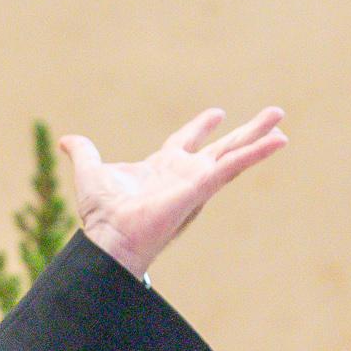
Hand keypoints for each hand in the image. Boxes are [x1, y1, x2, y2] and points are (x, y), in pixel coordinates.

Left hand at [62, 106, 288, 278]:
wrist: (109, 236)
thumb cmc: (101, 214)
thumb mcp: (90, 171)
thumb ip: (84, 153)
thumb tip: (67, 141)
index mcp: (162, 166)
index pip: (186, 141)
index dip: (200, 126)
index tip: (217, 113)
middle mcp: (184, 173)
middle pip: (223, 146)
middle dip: (247, 131)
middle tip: (273, 114)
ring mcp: (196, 180)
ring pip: (235, 154)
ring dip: (260, 139)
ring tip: (283, 125)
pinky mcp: (202, 187)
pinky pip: (234, 166)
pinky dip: (256, 154)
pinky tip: (279, 141)